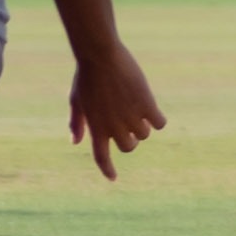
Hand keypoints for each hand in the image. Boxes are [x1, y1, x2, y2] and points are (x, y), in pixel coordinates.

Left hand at [65, 36, 164, 180]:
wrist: (100, 56)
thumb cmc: (86, 77)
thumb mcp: (77, 101)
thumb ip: (77, 123)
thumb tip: (75, 142)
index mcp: (95, 127)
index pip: (101, 156)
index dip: (107, 169)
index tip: (113, 179)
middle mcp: (114, 127)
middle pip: (129, 147)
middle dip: (130, 139)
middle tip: (128, 123)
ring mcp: (131, 117)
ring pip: (144, 134)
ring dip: (142, 124)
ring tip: (134, 105)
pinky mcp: (147, 105)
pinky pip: (159, 123)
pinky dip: (157, 118)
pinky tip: (150, 106)